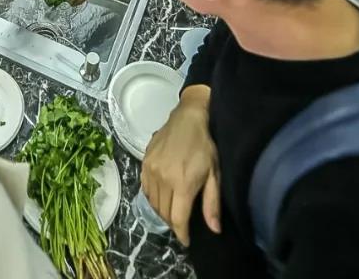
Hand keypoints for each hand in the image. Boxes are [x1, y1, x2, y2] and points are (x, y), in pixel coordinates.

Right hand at [141, 85, 220, 244]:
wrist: (188, 117)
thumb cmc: (205, 145)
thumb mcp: (214, 174)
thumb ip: (212, 203)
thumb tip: (214, 230)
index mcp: (182, 183)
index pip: (177, 218)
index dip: (182, 234)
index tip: (186, 241)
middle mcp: (163, 178)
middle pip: (164, 213)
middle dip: (173, 223)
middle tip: (183, 223)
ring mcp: (150, 170)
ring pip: (153, 202)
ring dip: (162, 211)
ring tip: (173, 210)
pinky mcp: (144, 162)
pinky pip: (146, 189)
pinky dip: (153, 198)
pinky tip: (163, 195)